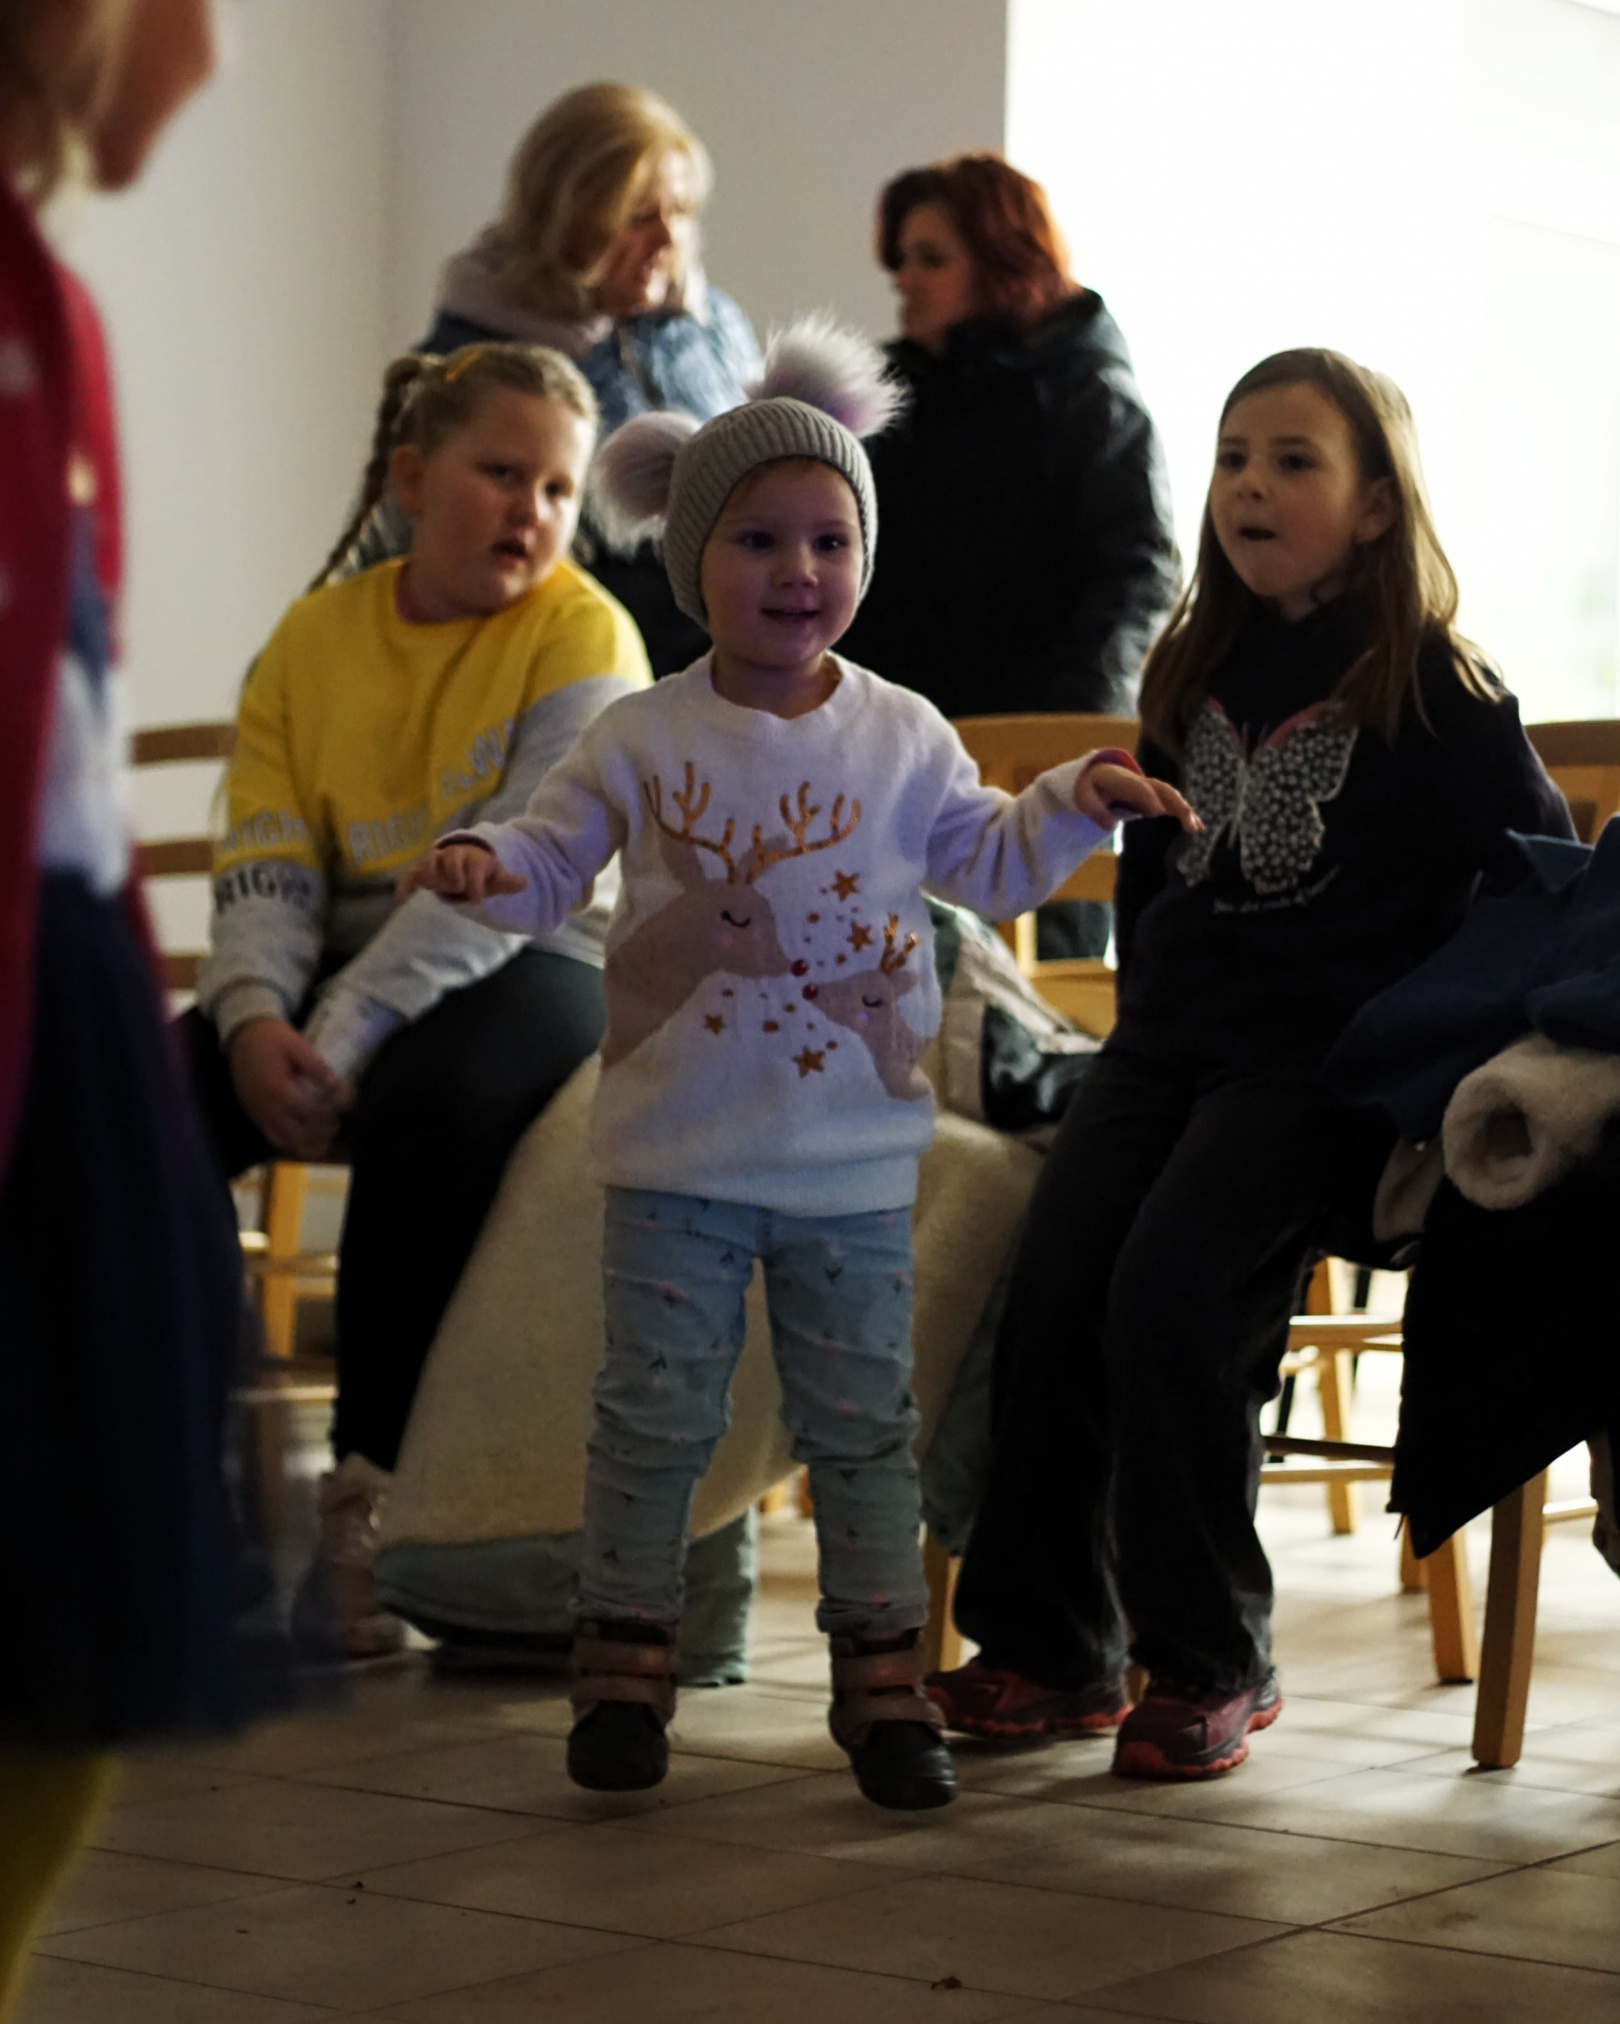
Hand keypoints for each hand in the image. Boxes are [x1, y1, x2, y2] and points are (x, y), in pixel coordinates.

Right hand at [227, 1018, 352, 1160]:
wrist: (242, 1035)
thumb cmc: (271, 1038)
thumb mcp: (296, 1044)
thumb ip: (315, 1066)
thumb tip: (334, 1085)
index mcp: (278, 1089)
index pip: (309, 1111)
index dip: (330, 1112)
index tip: (344, 1106)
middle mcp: (266, 1106)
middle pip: (297, 1134)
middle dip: (321, 1131)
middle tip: (337, 1121)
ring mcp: (258, 1113)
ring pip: (284, 1141)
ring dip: (307, 1142)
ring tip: (325, 1131)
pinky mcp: (255, 1114)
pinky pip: (272, 1137)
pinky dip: (291, 1141)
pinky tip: (306, 1133)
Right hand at [396, 841, 527, 904]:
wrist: (463, 863)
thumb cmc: (480, 873)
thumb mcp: (495, 878)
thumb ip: (507, 882)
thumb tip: (525, 883)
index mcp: (473, 857)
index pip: (474, 868)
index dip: (476, 886)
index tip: (477, 900)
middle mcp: (454, 855)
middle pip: (452, 860)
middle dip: (456, 877)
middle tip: (459, 889)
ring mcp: (437, 861)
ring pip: (429, 860)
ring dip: (432, 873)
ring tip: (437, 887)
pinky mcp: (422, 870)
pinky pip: (409, 874)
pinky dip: (403, 885)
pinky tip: (399, 901)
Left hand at [1076, 762, 1202, 832]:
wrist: (1098, 774)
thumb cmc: (1089, 787)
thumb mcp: (1083, 797)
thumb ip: (1094, 809)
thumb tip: (1108, 826)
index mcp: (1123, 779)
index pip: (1138, 788)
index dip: (1149, 798)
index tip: (1158, 812)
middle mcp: (1141, 781)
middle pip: (1161, 789)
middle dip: (1175, 802)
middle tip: (1186, 817)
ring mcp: (1149, 788)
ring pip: (1171, 796)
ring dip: (1184, 809)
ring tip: (1196, 826)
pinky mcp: (1154, 797)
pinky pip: (1172, 803)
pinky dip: (1184, 813)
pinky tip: (1197, 826)